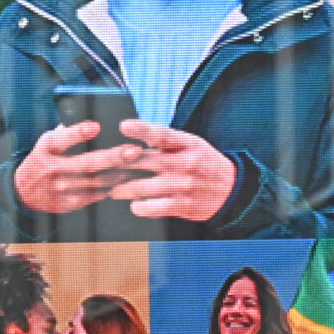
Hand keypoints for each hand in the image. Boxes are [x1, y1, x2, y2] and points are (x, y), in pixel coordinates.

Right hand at [12, 122, 144, 213]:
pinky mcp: (69, 203)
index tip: (96, 126)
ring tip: (138, 165)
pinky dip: (111, 188)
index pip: (62, 139)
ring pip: (96, 182)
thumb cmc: (42, 160)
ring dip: (119, 174)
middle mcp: (53, 169)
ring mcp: (61, 189)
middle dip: (112, 157)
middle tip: (134, 151)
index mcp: (47, 148)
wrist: (24, 192)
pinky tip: (126, 180)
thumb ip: (66, 133)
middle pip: (86, 164)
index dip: (78, 133)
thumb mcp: (46, 142)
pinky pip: (95, 196)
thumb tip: (94, 124)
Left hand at [114, 121, 238, 221]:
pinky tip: (135, 205)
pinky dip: (139, 207)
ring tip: (112, 189)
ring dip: (122, 189)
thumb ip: (166, 143)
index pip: (161, 134)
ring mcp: (182, 186)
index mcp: (187, 144)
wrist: (231, 190)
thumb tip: (136, 140)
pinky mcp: (181, 206)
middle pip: (145, 161)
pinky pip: (153, 207)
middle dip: (120, 164)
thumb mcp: (192, 145)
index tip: (123, 126)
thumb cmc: (205, 164)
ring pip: (142, 187)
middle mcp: (184, 164)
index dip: (142, 129)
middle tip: (101, 166)